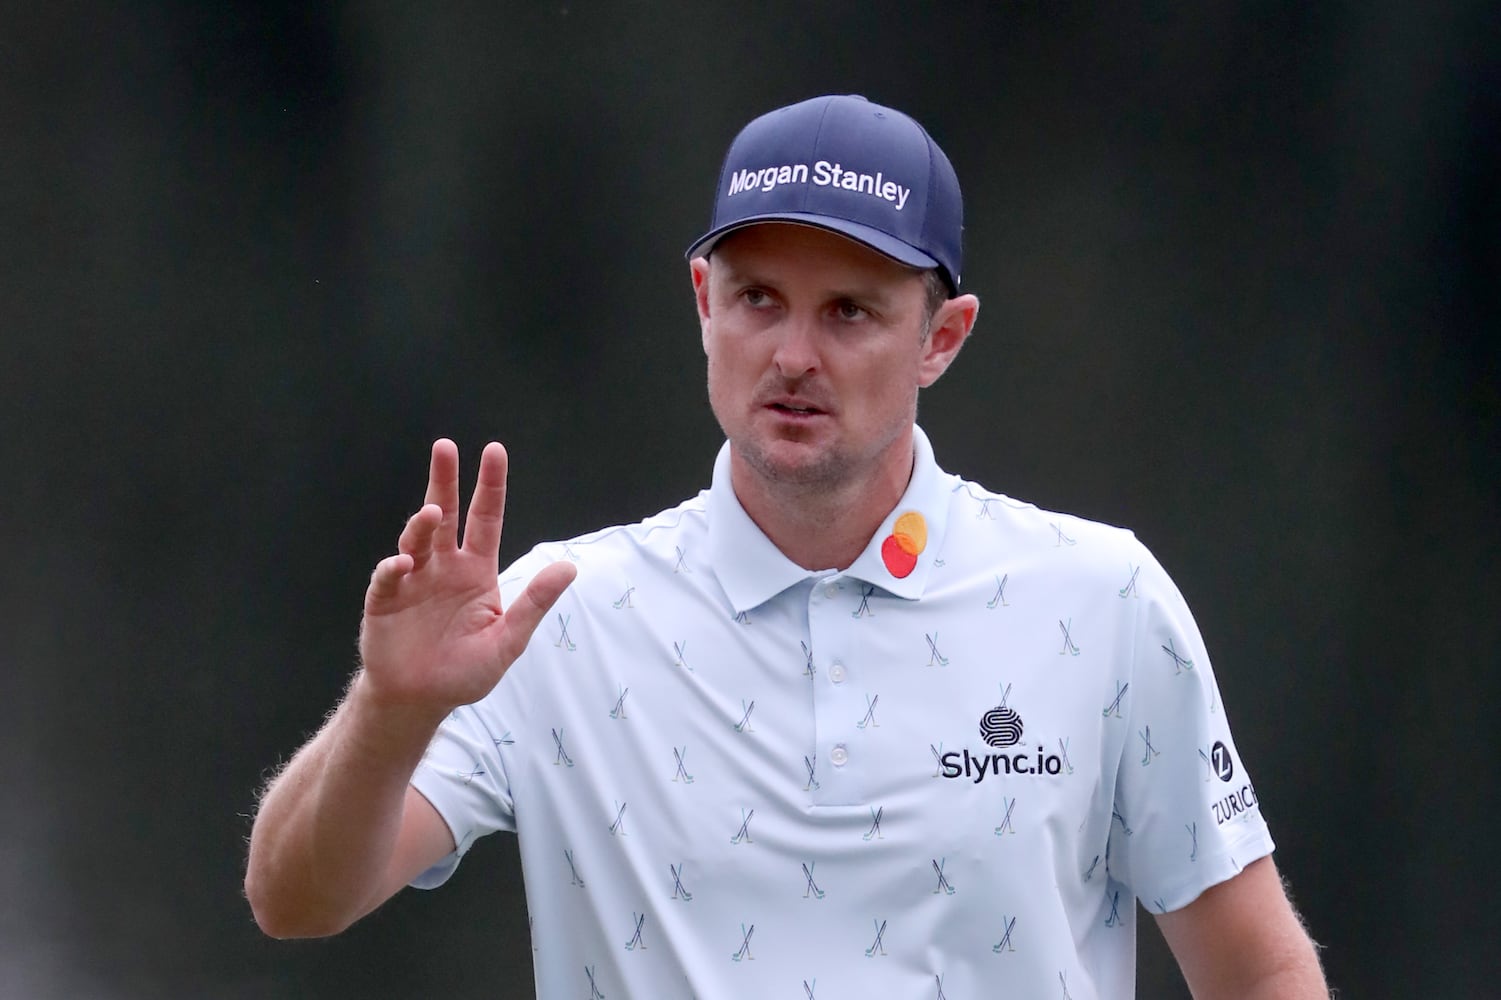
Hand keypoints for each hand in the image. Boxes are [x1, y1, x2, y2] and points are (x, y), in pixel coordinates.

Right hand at [357, 440, 576, 718]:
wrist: (420, 700)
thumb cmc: (465, 671)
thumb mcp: (507, 640)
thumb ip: (535, 603)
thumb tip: (570, 567)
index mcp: (476, 570)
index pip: (485, 518)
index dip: (489, 485)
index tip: (493, 451)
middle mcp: (444, 567)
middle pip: (445, 515)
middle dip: (444, 479)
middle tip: (446, 447)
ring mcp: (413, 580)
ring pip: (416, 539)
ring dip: (423, 523)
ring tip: (433, 513)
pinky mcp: (385, 600)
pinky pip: (388, 577)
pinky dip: (393, 567)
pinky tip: (403, 563)